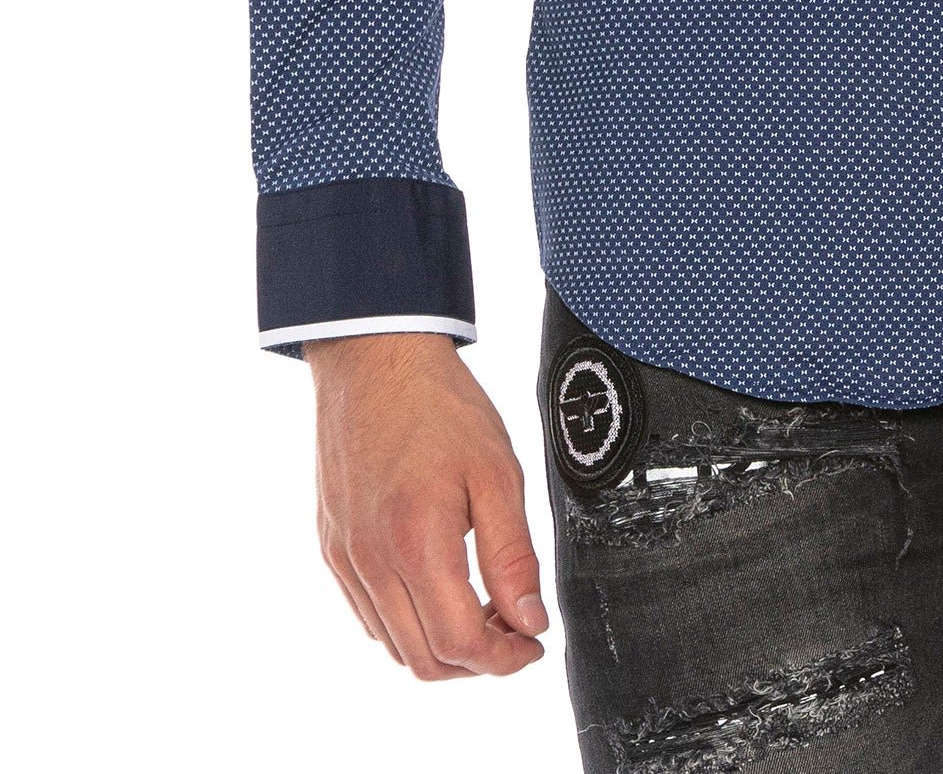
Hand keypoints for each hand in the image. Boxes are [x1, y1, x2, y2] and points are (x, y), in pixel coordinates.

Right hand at [304, 332, 548, 680]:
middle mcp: (370, 561)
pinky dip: (407, 622)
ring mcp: (345, 557)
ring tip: (482, 606)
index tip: (532, 644)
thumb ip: (513, 556)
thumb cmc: (439, 405)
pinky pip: (368, 615)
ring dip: (441, 645)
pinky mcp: (332, 547)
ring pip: (393, 645)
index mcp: (415, 542)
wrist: (374, 358)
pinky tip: (441, 587)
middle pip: (424, 659)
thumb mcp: (497, 472)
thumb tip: (530, 621)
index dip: (503, 659)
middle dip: (477, 661)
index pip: (459, 644)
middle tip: (514, 628)